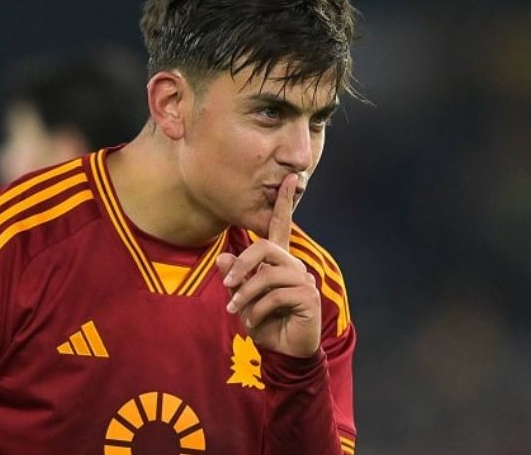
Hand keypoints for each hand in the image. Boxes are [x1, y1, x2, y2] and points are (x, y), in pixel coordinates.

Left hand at [217, 173, 321, 357]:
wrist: (282, 351)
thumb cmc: (264, 323)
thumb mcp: (242, 299)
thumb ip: (234, 278)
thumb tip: (222, 258)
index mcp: (279, 262)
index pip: (281, 227)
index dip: (284, 204)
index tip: (288, 179)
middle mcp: (293, 267)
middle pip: (266, 248)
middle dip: (242, 264)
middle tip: (226, 285)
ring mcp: (303, 281)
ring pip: (267, 275)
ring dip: (245, 295)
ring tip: (235, 311)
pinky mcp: (308, 297)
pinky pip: (275, 295)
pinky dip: (257, 310)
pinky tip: (253, 322)